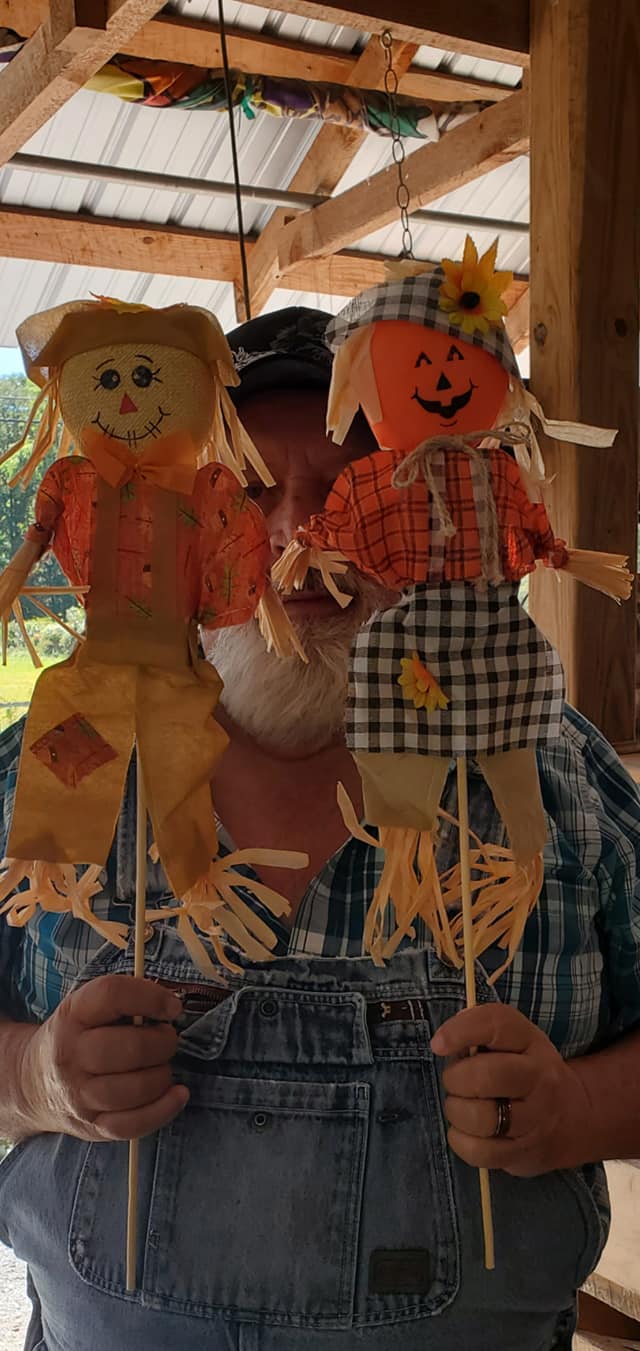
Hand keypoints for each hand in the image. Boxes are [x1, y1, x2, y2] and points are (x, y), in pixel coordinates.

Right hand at [20, 975, 188, 1141]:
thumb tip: (169, 1005)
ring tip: (162, 1066)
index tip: (172, 1006)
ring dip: (163, 1076)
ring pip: (135, 1089)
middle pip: (131, 1048)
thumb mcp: (85, 1008)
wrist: (34, 1084)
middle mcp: (71, 1055)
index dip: (150, 997)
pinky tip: (177, 1094)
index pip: (112, 995)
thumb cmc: (75, 1039)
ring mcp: (79, 1095)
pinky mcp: (91, 1126)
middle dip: (163, 1043)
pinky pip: (132, 1125)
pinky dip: (163, 1109)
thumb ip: (123, 1002)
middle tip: (167, 1039)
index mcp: (72, 1015)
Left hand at [430, 1004, 590, 1176]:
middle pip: (485, 1076)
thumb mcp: (513, 1040)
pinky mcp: (525, 1153)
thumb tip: (444, 1041)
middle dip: (455, 1079)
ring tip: (460, 1106)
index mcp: (531, 1041)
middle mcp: (540, 1078)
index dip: (461, 1031)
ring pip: (481, 1118)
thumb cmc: (525, 1070)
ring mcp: (536, 1119)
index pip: (497, 1024)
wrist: (572, 1117)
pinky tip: (467, 1131)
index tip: (438, 1044)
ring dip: (456, 1111)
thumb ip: (479, 1031)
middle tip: (454, 1082)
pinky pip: (479, 1152)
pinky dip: (461, 1141)